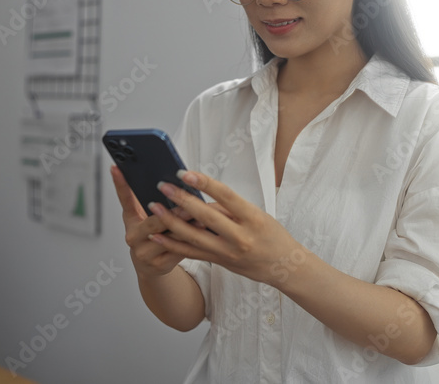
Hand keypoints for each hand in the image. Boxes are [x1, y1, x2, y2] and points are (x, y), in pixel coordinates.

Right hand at [110, 165, 224, 279]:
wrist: (151, 266)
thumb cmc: (152, 236)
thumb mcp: (146, 218)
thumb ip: (153, 202)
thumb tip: (169, 182)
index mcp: (130, 221)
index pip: (125, 200)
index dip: (119, 184)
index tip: (117, 167)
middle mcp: (133, 237)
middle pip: (153, 222)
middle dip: (173, 212)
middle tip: (188, 203)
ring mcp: (144, 253)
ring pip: (169, 237)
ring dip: (188, 226)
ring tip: (203, 215)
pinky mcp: (159, 264)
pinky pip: (179, 251)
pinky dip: (193, 240)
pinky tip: (205, 232)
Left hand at [150, 169, 310, 288]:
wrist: (283, 267)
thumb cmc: (272, 235)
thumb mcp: (258, 215)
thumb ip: (230, 208)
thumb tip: (201, 198)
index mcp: (253, 218)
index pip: (225, 196)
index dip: (204, 183)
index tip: (184, 173)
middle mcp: (240, 236)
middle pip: (205, 216)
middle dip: (181, 200)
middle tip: (163, 186)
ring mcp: (228, 252)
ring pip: (193, 236)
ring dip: (171, 221)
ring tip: (155, 207)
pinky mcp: (220, 262)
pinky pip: (192, 253)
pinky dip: (173, 243)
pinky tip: (158, 234)